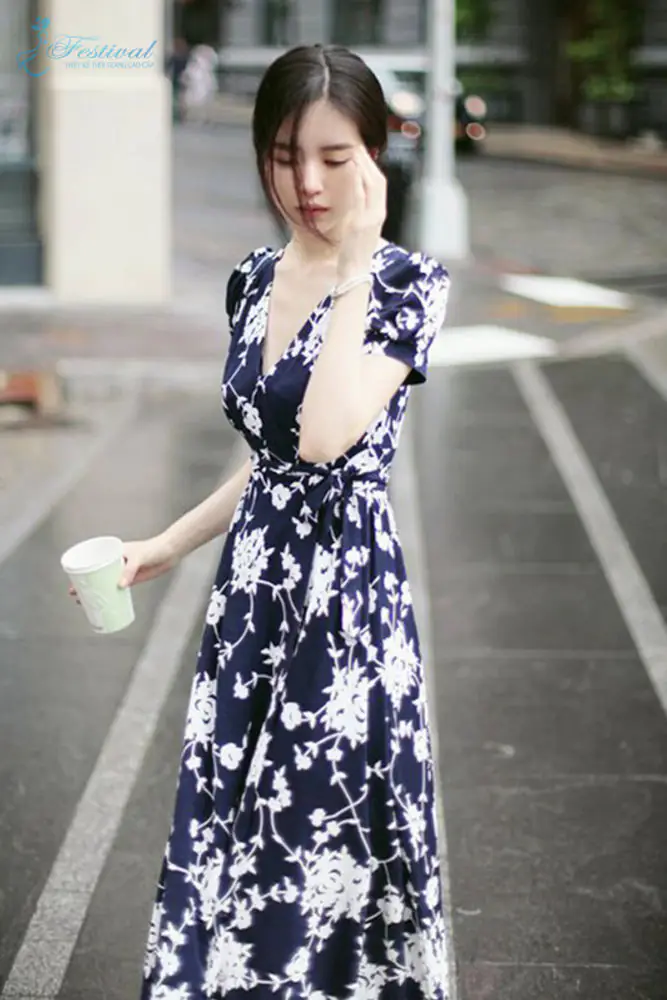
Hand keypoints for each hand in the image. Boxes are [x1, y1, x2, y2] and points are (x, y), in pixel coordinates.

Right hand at [67, 534, 177, 603]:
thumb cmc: (153, 549)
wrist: (170, 553)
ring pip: (104, 582)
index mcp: (112, 552)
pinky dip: (110, 596)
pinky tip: (104, 604)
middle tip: (75, 594)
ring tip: (84, 601)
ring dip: (95, 592)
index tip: (72, 578)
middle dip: (84, 583)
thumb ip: (130, 570)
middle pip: (95, 573)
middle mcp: (115, 562)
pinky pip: (117, 589)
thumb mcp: (139, 557)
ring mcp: (123, 572)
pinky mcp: (131, 580)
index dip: (81, 569)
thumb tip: (120, 586)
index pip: (92, 560)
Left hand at [337, 145, 386, 280]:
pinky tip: (351, 165)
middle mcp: (378, 214)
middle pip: (378, 179)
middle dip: (369, 160)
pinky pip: (360, 195)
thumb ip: (358, 210)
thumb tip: (353, 192)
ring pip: (372, 183)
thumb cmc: (353, 253)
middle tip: (358, 143)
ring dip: (363, 164)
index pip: (379, 184)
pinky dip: (357, 178)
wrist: (354, 274)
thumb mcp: (357, 228)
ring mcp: (371, 218)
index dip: (372, 166)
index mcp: (378, 214)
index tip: (362, 152)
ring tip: (354, 149)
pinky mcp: (361, 223)